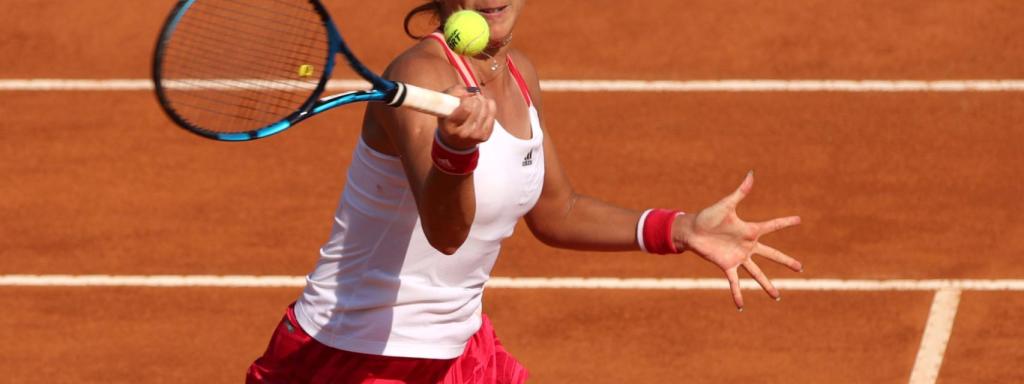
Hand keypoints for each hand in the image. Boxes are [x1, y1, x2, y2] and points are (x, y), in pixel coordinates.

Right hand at [436, 86, 496, 149]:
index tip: (464, 97)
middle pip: (477, 107)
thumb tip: (472, 91)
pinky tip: (484, 105)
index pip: (466, 108)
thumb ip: (454, 92)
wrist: (455, 141)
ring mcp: (475, 135)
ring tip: (476, 101)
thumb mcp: (444, 104)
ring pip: (485, 109)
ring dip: (482, 101)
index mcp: (450, 126)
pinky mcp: (485, 136)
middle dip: (475, 98)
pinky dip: (489, 105)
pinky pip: (492, 114)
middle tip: (471, 98)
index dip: (466, 98)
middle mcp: (463, 133)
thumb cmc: (448, 118)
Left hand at [674, 171, 802, 310]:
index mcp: (750, 230)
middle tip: (801, 268)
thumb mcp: (726, 204)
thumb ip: (741, 191)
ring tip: (777, 296)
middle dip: (786, 261)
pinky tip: (741, 306)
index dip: (785, 223)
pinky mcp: (726, 266)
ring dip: (767, 285)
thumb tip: (751, 173)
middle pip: (772, 255)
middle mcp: (747, 246)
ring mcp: (738, 257)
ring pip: (757, 274)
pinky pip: (734, 282)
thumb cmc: (708, 216)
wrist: (691, 230)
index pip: (772, 226)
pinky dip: (737, 294)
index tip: (799, 220)